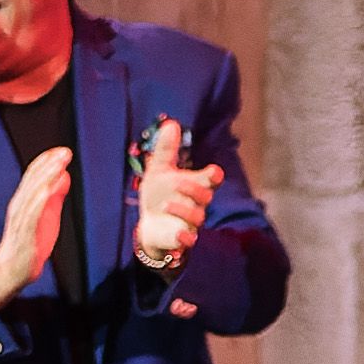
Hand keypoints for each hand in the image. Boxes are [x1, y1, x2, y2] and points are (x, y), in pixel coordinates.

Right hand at [0, 145, 70, 308]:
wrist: (12, 270)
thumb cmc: (30, 241)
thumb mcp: (46, 214)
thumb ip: (54, 195)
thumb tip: (64, 175)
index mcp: (24, 201)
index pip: (33, 176)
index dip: (46, 162)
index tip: (61, 151)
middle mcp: (19, 206)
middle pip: (33, 181)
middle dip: (49, 165)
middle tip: (65, 152)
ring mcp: (21, 220)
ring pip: (32, 195)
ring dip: (45, 178)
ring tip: (59, 165)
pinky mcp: (24, 234)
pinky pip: (31, 215)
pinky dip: (38, 201)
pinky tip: (47, 190)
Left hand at [133, 120, 226, 264]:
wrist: (150, 225)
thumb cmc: (160, 194)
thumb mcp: (159, 171)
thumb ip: (166, 150)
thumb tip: (171, 123)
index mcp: (194, 185)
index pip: (212, 179)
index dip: (213, 175)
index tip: (212, 171)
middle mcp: (196, 203)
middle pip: (205, 196)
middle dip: (194, 189)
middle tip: (177, 182)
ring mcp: (189, 221)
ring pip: (197, 217)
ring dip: (184, 211)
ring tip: (166, 205)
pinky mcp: (181, 238)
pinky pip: (188, 240)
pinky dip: (184, 238)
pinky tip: (177, 234)